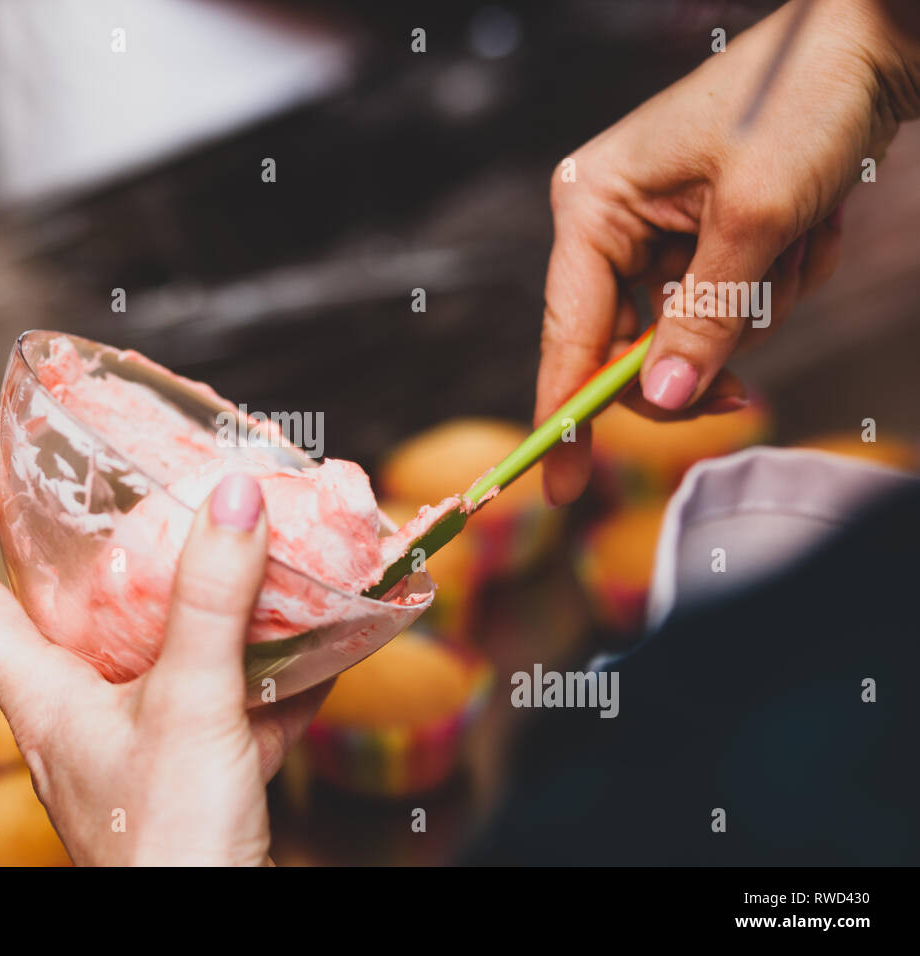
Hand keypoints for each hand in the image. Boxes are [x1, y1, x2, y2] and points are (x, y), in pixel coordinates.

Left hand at [0, 433, 328, 865]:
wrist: (205, 939)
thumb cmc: (168, 847)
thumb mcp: (191, 708)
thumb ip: (211, 602)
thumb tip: (232, 498)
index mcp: (43, 695)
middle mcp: (79, 712)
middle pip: (61, 611)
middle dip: (91, 542)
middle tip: (127, 482)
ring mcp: (137, 742)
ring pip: (154, 649)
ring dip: (196, 598)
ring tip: (237, 543)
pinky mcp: (192, 769)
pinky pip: (225, 696)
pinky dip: (265, 666)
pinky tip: (317, 640)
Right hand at [536, 0, 919, 505]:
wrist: (875, 39)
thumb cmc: (803, 100)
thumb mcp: (756, 220)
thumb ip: (705, 319)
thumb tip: (666, 403)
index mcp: (594, 204)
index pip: (569, 331)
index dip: (565, 414)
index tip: (556, 486)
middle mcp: (612, 220)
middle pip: (630, 345)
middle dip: (700, 356)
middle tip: (743, 397)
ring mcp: (657, 228)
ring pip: (692, 328)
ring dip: (761, 304)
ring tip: (802, 242)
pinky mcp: (702, 233)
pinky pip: (730, 301)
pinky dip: (779, 283)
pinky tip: (812, 230)